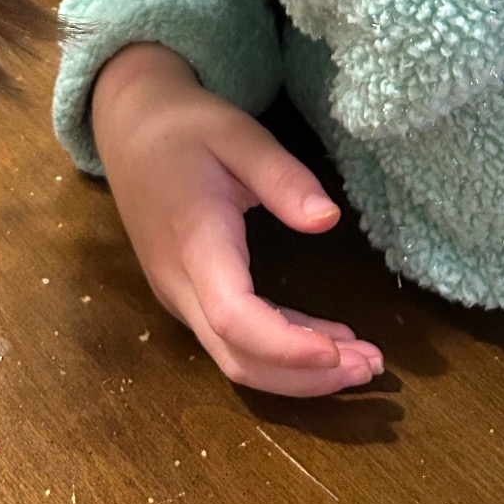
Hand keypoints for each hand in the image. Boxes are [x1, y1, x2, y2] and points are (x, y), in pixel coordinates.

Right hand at [92, 43, 383, 395]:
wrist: (131, 129)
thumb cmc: (185, 127)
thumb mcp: (238, 134)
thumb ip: (282, 176)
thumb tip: (329, 220)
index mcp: (193, 241)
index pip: (234, 317)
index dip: (286, 346)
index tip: (342, 351)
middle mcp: (179, 284)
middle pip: (238, 357)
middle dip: (306, 376)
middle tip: (372, 367)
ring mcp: (179, 296)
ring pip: (235, 359)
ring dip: (297, 373)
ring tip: (363, 362)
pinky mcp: (188, 296)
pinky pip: (232, 340)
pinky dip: (281, 352)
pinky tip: (326, 342)